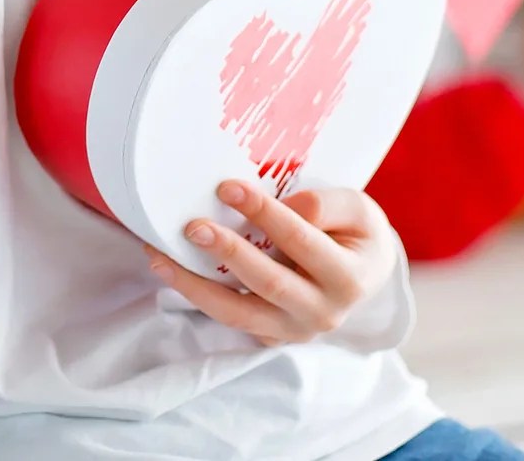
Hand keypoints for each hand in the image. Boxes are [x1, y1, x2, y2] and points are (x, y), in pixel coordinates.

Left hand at [141, 179, 398, 346]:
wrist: (364, 272)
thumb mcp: (358, 209)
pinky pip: (229, 318)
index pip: (301, 241)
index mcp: (350, 279)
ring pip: (237, 314)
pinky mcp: (269, 336)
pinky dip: (196, 295)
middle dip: (227, 254)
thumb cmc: (356, 233)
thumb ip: (327, 205)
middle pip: (268, 284)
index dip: (265, 214)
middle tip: (192, 227)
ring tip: (159, 256)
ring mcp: (292, 331)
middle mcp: (322, 313)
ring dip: (194, 285)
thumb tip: (287, 207)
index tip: (227, 187)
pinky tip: (168, 269)